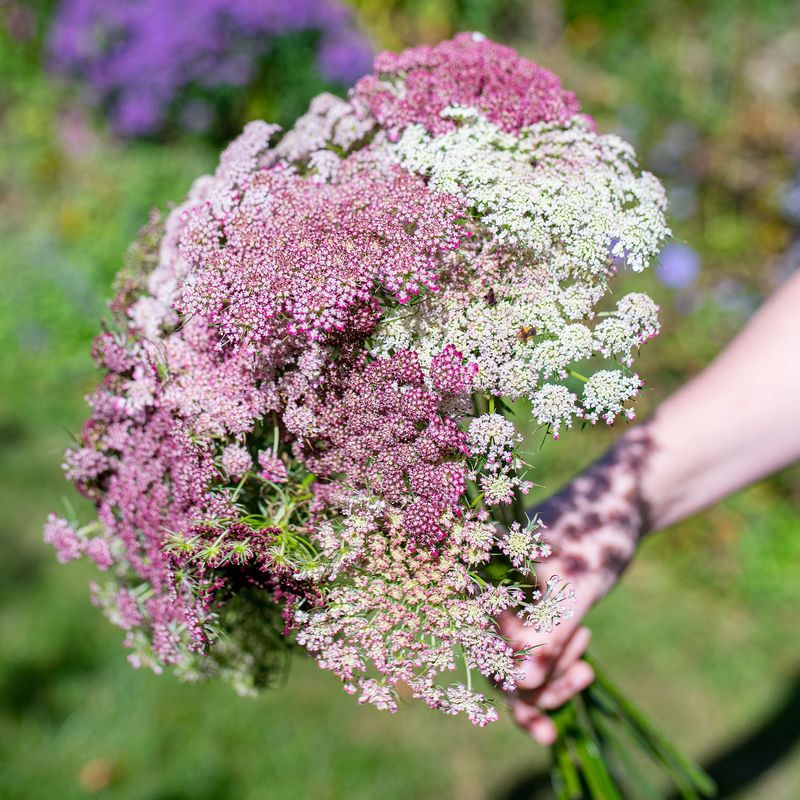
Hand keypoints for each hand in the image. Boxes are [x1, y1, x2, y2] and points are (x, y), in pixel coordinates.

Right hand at [501, 432, 651, 743]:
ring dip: (547, 679)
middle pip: (493, 654)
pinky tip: (584, 670)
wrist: (623, 504)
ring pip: (513, 661)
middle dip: (530, 683)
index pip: (480, 632)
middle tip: (577, 686)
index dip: (505, 666)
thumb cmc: (596, 533)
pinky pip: (532, 655)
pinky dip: (554, 673)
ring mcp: (509, 600)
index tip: (539, 683)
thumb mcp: (576, 587)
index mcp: (484, 568)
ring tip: (586, 673)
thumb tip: (523, 684)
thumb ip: (549, 635)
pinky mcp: (530, 610)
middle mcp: (488, 585)